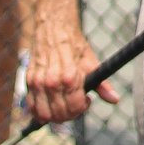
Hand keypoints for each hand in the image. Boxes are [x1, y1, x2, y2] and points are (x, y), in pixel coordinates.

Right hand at [24, 9, 112, 123]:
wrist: (54, 28)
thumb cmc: (73, 45)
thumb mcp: (92, 62)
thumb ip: (102, 84)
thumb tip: (114, 99)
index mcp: (69, 77)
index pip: (75, 108)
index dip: (83, 108)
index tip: (86, 99)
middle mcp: (51, 82)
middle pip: (60, 114)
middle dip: (71, 114)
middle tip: (75, 103)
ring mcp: (38, 82)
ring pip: (44, 115)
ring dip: (55, 115)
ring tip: (63, 104)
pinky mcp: (28, 82)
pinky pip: (32, 107)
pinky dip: (40, 112)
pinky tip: (50, 104)